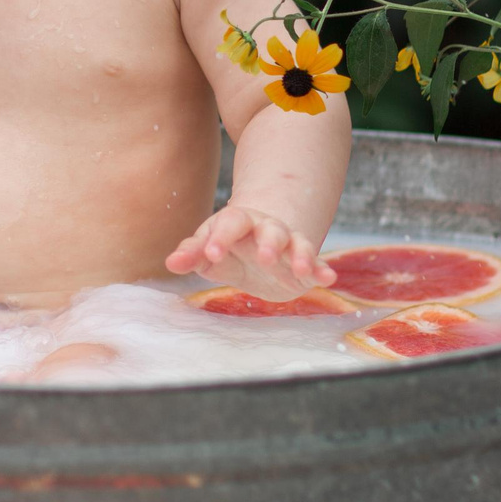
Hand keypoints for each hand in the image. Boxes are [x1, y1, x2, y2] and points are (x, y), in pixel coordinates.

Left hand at [162, 204, 333, 299]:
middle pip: (270, 230)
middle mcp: (266, 229)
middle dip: (269, 242)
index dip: (221, 237)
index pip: (230, 223)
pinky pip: (316, 263)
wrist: (259, 247)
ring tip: (301, 268)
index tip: (210, 254)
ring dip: (300, 254)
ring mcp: (288, 244)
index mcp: (238, 223)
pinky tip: (328, 278)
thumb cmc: (227, 247)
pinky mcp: (304, 263)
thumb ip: (192, 254)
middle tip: (264, 257)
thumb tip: (172, 262)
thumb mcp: (208, 251)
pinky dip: (322, 270)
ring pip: (296, 243)